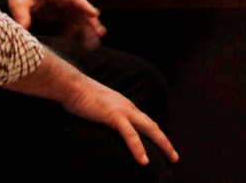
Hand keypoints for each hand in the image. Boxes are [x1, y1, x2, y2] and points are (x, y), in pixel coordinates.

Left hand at [3, 0, 106, 49]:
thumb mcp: (18, 4)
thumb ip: (21, 15)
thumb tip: (23, 28)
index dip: (84, 5)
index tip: (94, 14)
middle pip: (81, 8)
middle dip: (90, 21)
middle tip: (100, 33)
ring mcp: (66, 5)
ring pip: (81, 18)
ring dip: (87, 30)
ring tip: (94, 44)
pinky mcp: (64, 13)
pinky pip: (74, 24)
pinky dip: (77, 34)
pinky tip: (81, 44)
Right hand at [5, 52, 178, 166]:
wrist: (71, 85)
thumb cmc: (78, 95)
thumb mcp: (96, 106)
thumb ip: (103, 113)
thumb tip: (102, 120)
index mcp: (124, 104)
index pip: (144, 121)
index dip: (154, 134)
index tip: (162, 146)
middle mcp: (128, 106)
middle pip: (152, 126)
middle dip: (165, 141)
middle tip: (174, 156)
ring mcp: (122, 110)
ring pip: (149, 129)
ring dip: (162, 144)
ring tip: (171, 158)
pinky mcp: (114, 116)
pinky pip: (130, 135)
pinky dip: (139, 148)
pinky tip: (144, 161)